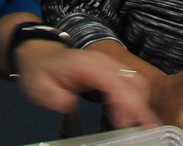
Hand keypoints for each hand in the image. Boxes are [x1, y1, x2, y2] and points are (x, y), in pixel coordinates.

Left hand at [12, 43, 157, 129]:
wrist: (39, 54)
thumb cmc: (40, 71)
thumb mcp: (38, 86)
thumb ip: (54, 96)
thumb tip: (70, 104)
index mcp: (86, 65)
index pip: (112, 82)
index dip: (122, 102)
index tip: (125, 122)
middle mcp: (102, 62)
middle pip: (131, 82)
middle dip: (139, 107)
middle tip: (144, 130)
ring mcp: (109, 64)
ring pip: (136, 81)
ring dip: (142, 103)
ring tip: (144, 126)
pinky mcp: (112, 71)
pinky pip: (132, 83)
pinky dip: (138, 99)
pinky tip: (137, 116)